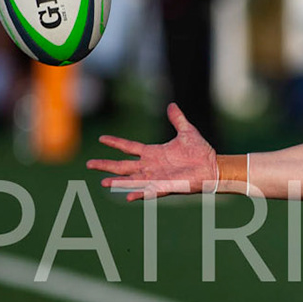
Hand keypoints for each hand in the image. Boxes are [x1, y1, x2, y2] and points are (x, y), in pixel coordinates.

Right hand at [86, 103, 218, 201]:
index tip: (101, 139)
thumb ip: (177, 119)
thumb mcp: (187, 131)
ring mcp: (157, 177)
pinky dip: (139, 194)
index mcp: (154, 153)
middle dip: (106, 165)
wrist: (213, 166)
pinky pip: (150, 191)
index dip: (116, 143)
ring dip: (118, 181)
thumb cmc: (201, 151)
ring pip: (132, 179)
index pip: (129, 147)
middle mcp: (151, 166)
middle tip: (89, 165)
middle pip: (124, 165)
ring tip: (103, 182)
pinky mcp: (166, 186)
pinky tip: (128, 196)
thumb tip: (171, 105)